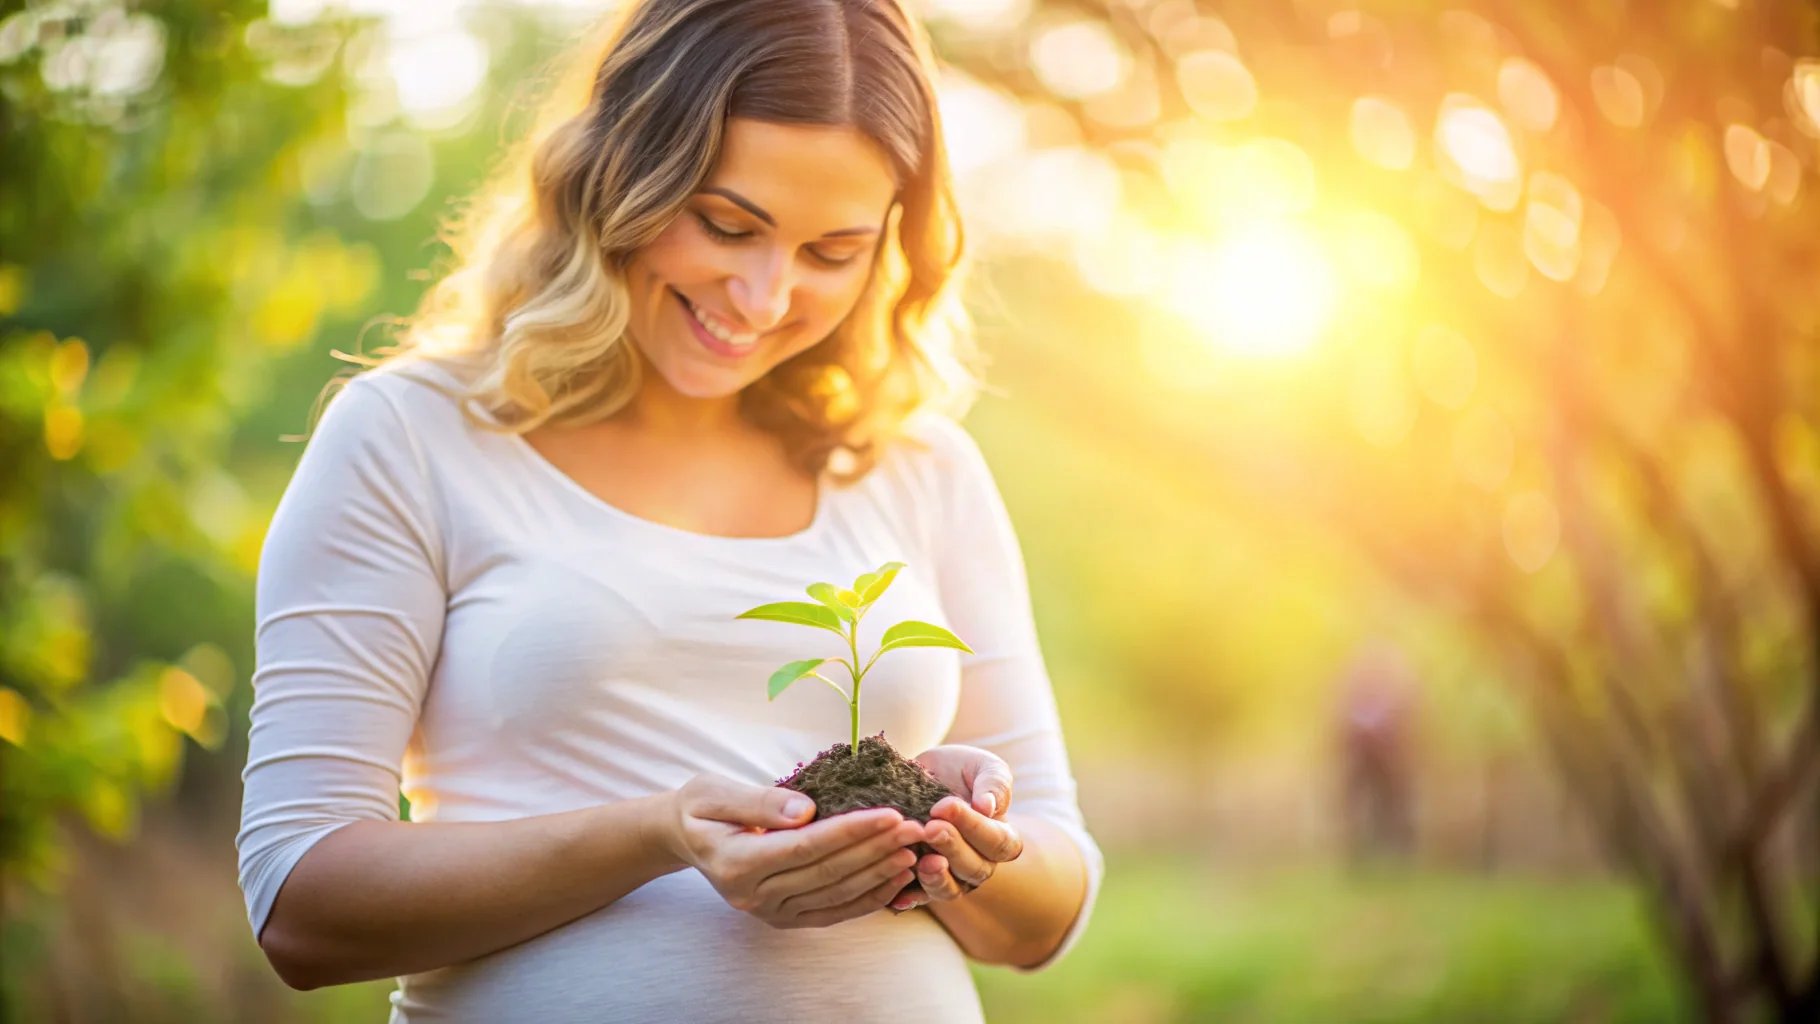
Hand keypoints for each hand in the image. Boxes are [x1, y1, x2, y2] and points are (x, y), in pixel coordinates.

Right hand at [662, 773, 923, 928]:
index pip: (805, 847)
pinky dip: (868, 898)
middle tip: (917, 827)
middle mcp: (753, 896)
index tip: (892, 813)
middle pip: (827, 871)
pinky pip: (833, 911)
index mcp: (736, 863)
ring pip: (835, 893)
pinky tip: (897, 879)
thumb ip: (760, 801)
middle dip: (876, 848)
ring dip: (879, 872)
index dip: (851, 831)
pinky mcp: (784, 918)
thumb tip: (807, 809)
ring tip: (915, 849)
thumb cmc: (702, 807)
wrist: (686, 837)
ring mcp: (769, 913)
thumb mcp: (715, 793)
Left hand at [893, 746, 1023, 910]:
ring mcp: (952, 876)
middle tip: (930, 827)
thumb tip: (989, 808)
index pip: (998, 842)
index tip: (946, 806)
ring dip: (937, 877)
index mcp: (1001, 836)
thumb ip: (994, 783)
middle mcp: (980, 862)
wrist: (920, 775)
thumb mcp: (981, 765)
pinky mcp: (923, 883)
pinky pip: (920, 897)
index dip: (975, 828)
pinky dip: (910, 897)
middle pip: (975, 868)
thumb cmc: (959, 769)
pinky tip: (898, 896)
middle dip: (952, 848)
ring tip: (923, 861)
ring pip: (951, 889)